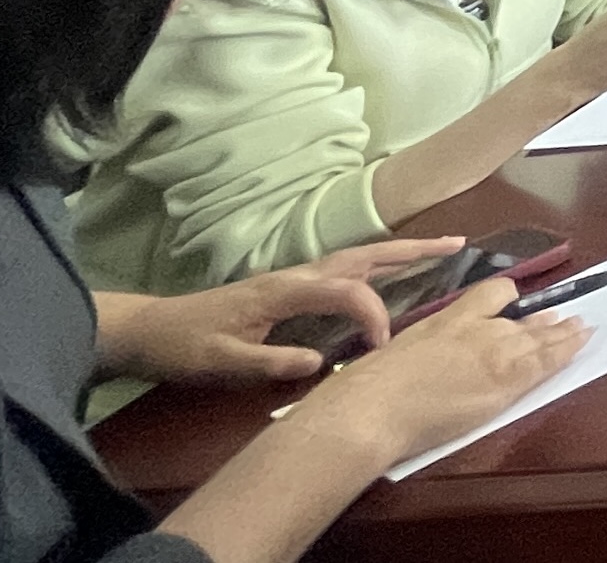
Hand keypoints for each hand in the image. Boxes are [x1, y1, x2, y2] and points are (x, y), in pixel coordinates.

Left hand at [96, 237, 466, 385]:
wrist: (149, 330)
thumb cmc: (184, 346)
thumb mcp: (220, 364)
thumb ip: (269, 362)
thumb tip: (320, 364)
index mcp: (285, 290)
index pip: (348, 291)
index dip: (374, 315)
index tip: (382, 350)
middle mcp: (296, 275)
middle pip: (363, 254)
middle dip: (412, 249)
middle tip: (456, 242)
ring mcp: (293, 277)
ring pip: (356, 257)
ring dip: (399, 252)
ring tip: (439, 248)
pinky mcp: (289, 287)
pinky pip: (345, 269)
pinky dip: (377, 264)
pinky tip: (389, 274)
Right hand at [292, 276, 587, 469]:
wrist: (373, 410)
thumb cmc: (372, 386)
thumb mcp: (402, 348)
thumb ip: (430, 346)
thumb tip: (439, 356)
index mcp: (450, 317)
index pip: (494, 292)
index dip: (508, 299)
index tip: (515, 306)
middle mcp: (480, 329)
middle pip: (523, 318)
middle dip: (544, 320)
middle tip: (563, 317)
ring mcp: (496, 354)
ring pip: (541, 337)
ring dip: (564, 333)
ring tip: (582, 328)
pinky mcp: (506, 384)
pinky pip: (545, 363)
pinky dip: (566, 351)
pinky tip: (580, 344)